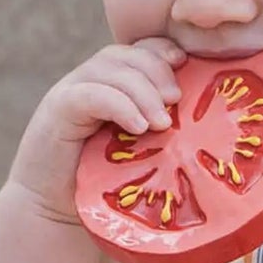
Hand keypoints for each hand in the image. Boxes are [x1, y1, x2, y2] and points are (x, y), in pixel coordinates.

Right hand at [8, 38, 187, 215]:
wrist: (54, 211)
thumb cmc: (103, 186)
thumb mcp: (140, 153)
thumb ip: (161, 131)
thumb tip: (208, 126)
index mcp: (111, 85)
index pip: (139, 50)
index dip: (163, 50)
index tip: (187, 65)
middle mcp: (89, 81)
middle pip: (126, 55)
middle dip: (157, 70)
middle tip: (177, 100)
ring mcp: (70, 92)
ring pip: (110, 69)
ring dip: (143, 92)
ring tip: (163, 123)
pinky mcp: (57, 111)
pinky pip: (90, 95)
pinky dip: (119, 105)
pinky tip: (138, 127)